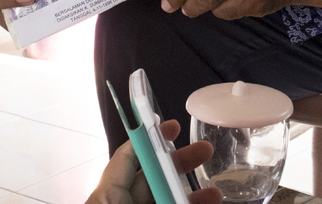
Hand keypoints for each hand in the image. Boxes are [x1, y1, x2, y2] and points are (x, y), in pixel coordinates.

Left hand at [85, 119, 220, 203]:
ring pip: (162, 199)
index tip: (172, 125)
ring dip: (190, 194)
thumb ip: (157, 190)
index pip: (127, 157)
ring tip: (216, 193)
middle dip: (179, 164)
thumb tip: (176, 173)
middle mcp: (118, 203)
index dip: (149, 138)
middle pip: (150, 177)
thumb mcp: (122, 201)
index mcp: (106, 196)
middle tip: (205, 150)